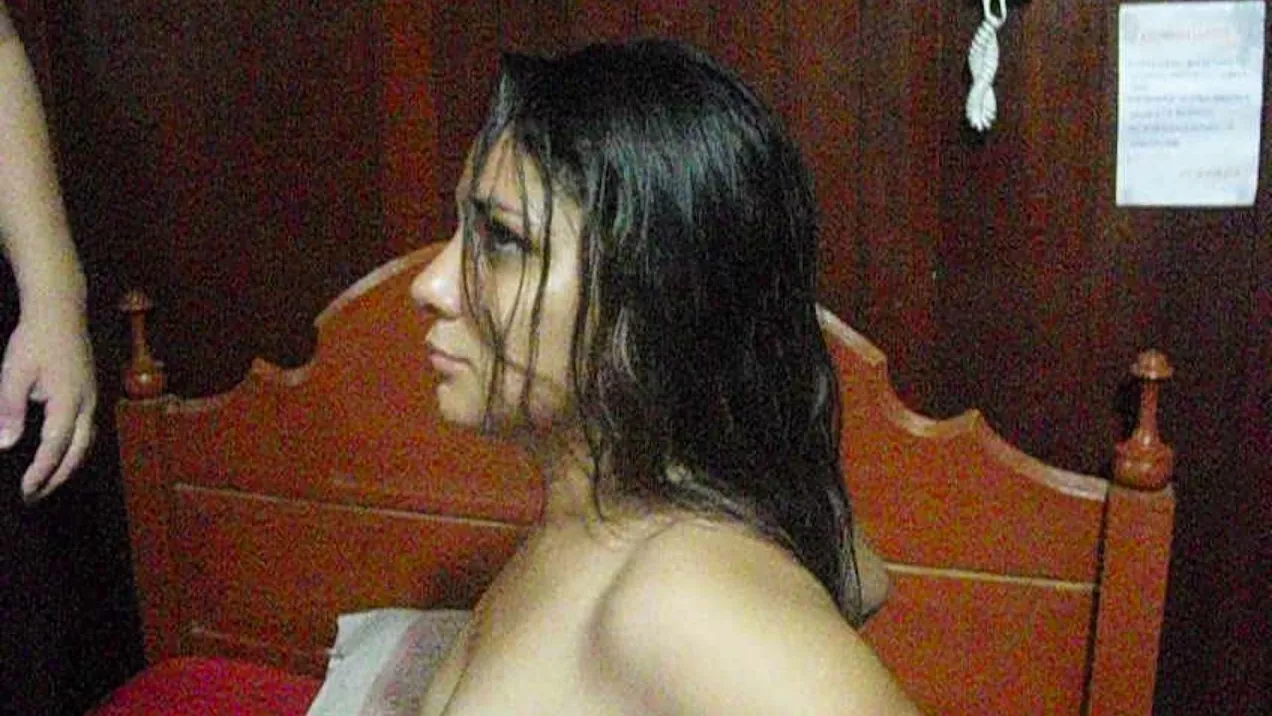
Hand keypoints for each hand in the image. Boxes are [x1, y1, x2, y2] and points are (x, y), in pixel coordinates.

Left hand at [0, 306, 95, 500]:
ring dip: (67, 466)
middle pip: (78, 452)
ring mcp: (91, 398)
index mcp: (69, 402)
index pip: (55, 447)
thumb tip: (6, 444)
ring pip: (86, 442)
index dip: (41, 472)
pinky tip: (59, 451)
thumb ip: (10, 410)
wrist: (60, 311)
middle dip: (57, 477)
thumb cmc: (35, 339)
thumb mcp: (14, 374)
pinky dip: (73, 448)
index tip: (26, 491)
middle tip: (35, 496)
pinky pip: (86, 430)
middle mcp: (87, 404)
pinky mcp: (89, 392)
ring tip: (47, 481)